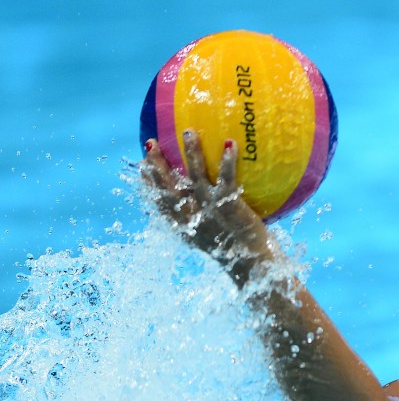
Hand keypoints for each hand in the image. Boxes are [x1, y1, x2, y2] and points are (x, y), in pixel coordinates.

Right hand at [141, 129, 275, 286]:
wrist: (254, 268)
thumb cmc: (242, 256)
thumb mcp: (220, 242)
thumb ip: (214, 225)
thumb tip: (223, 209)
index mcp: (186, 228)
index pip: (161, 205)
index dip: (149, 186)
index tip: (141, 169)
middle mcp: (193, 217)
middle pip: (169, 187)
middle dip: (156, 166)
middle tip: (150, 144)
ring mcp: (209, 210)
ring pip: (194, 176)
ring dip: (190, 152)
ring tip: (189, 132)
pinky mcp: (228, 206)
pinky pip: (225, 178)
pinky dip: (227, 161)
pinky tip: (229, 144)